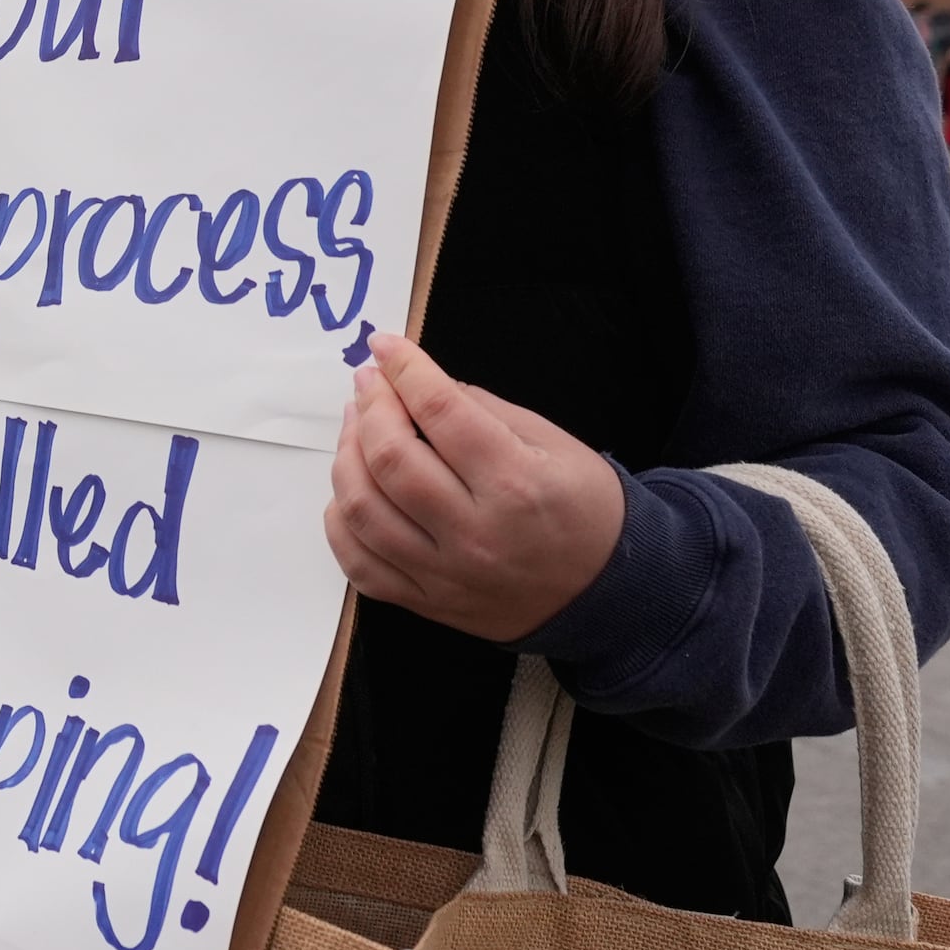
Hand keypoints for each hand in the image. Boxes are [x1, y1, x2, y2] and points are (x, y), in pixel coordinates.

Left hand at [323, 334, 625, 642]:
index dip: (404, 369)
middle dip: (368, 407)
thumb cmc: (585, 510)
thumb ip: (483, 410)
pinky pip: (359, 564)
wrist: (609, 595)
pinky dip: (340, 522)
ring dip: (346, 457)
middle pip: (390, 459)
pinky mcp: (427, 603)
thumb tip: (418, 385)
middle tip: (369, 384)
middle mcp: (474, 533)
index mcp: (514, 483)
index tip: (384, 346)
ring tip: (356, 428)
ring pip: (362, 511)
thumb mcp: (554, 445)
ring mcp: (445, 575)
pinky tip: (352, 490)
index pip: (439, 411)